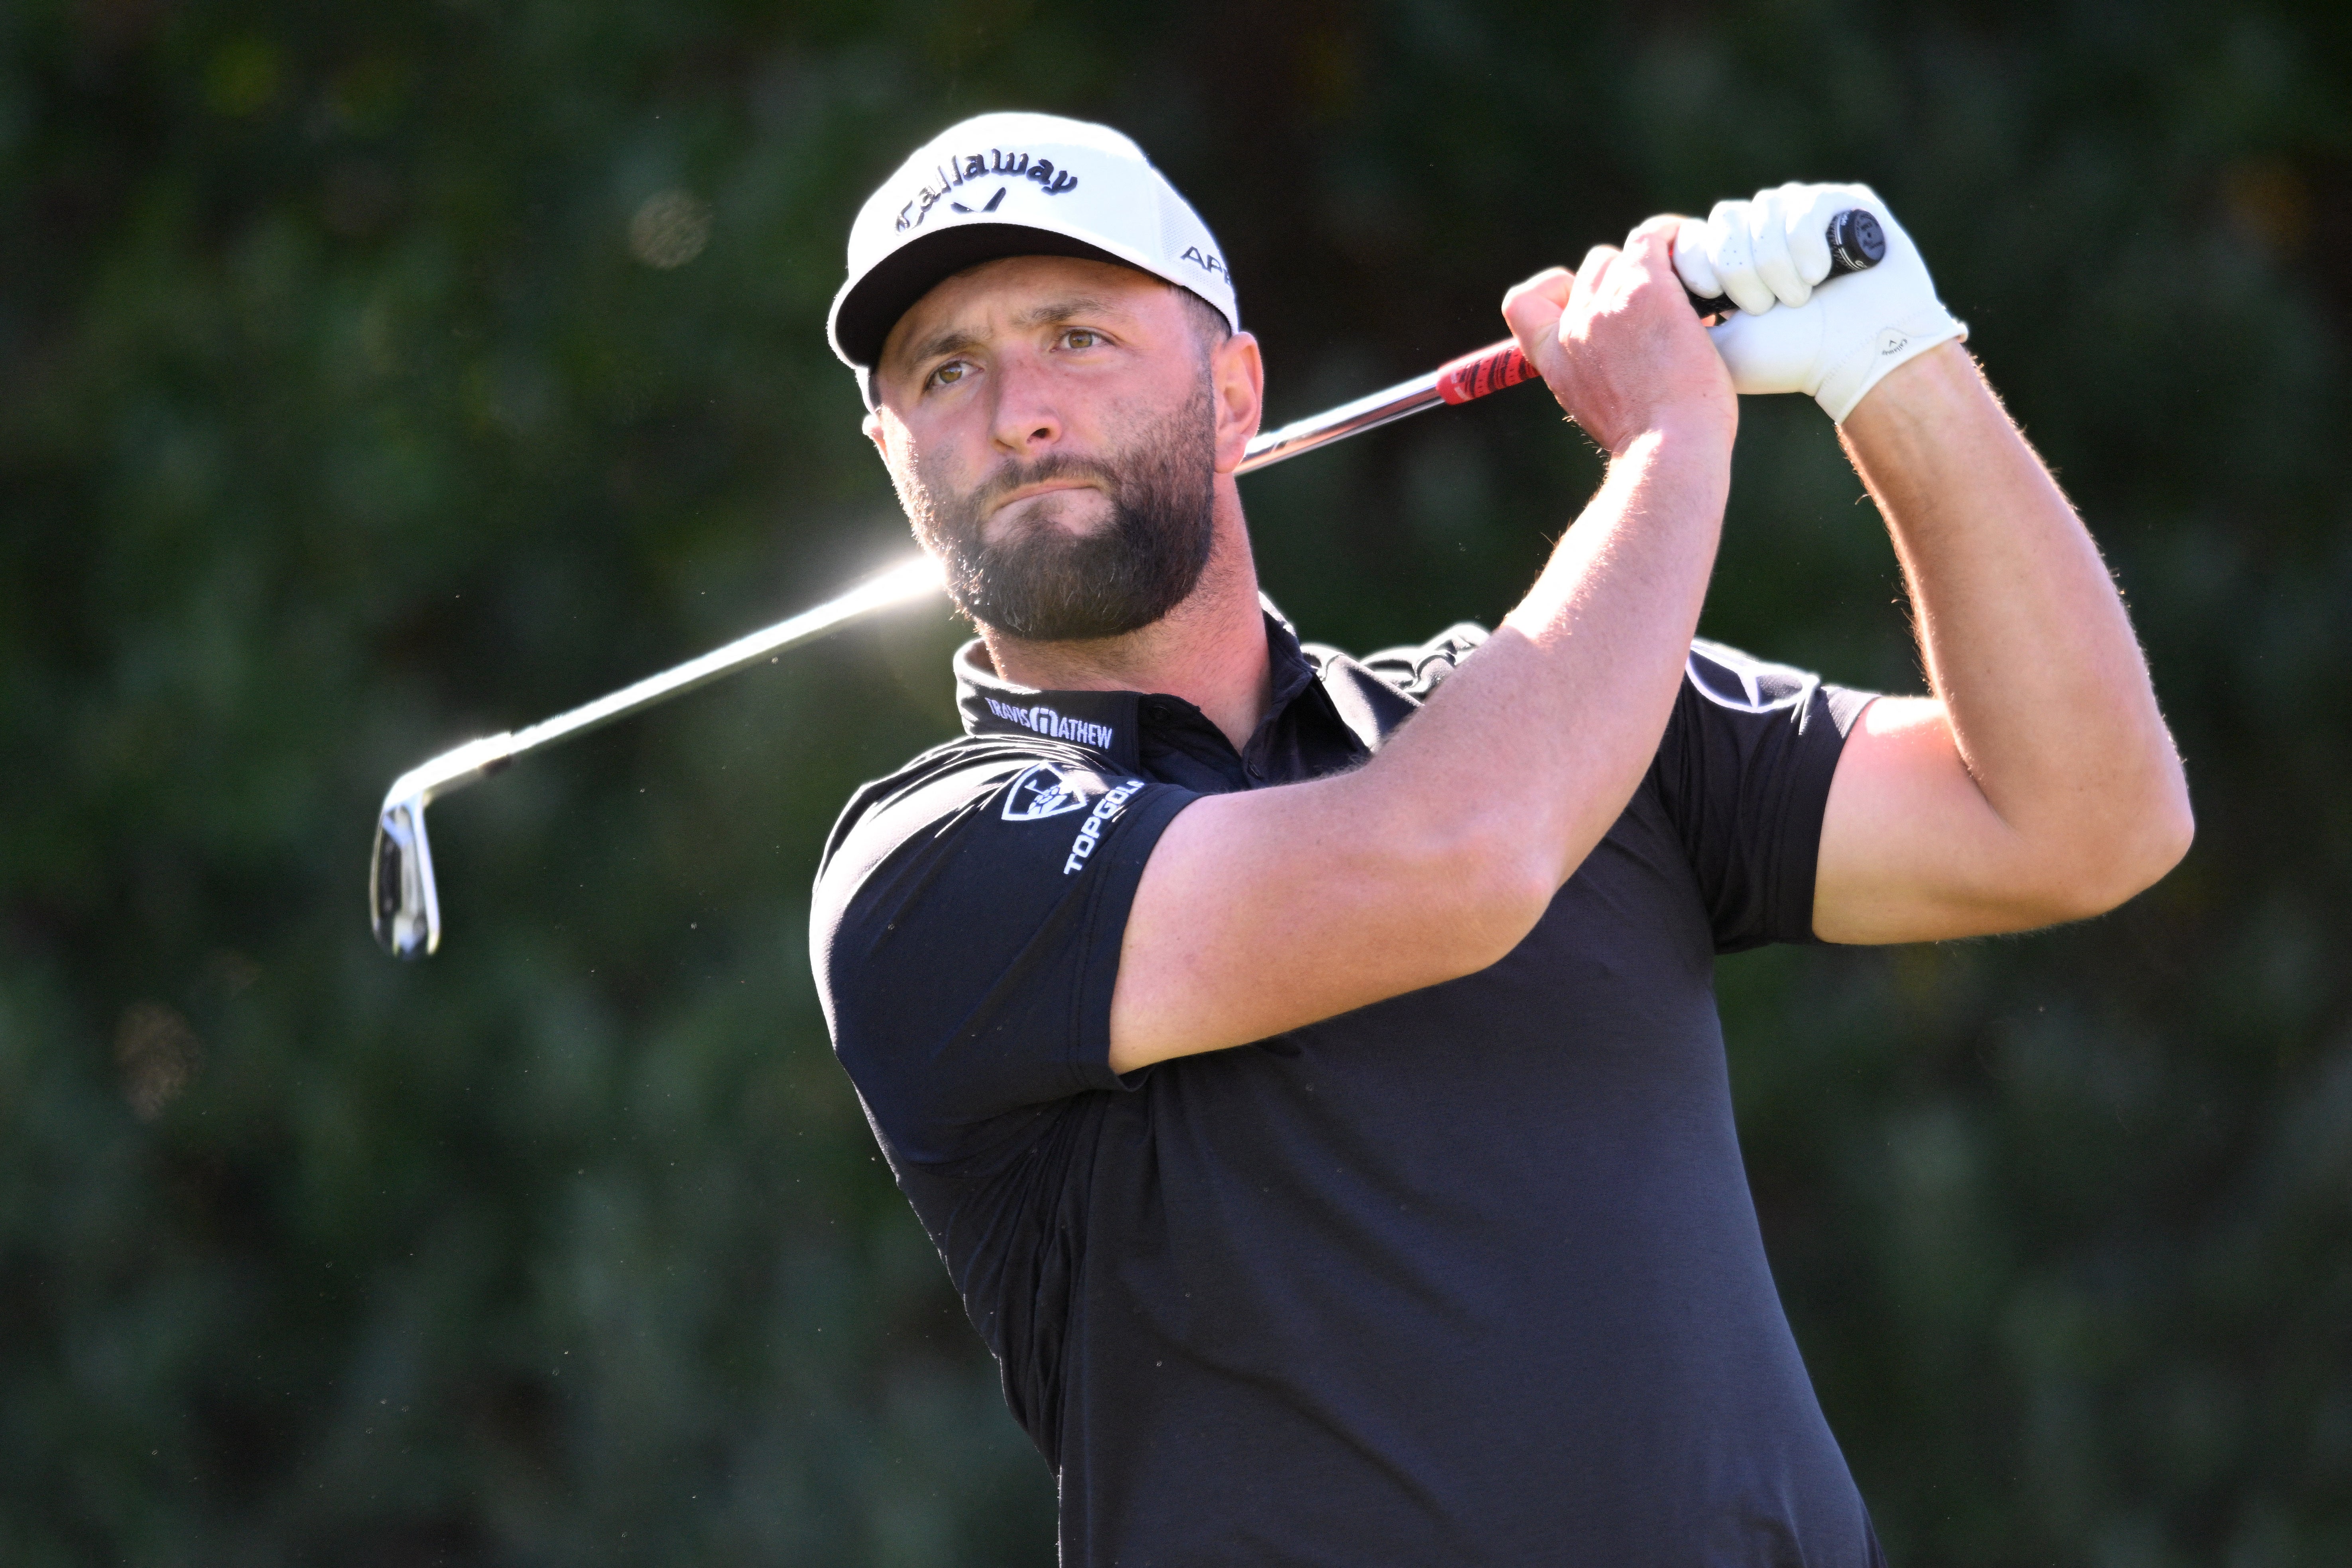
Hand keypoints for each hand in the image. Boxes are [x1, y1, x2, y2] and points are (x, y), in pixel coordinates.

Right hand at [1502, 218, 1734, 455]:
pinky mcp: (1646, 290)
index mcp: (1553, 357)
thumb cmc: (1650, 443)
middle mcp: (1574, 325)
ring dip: (1657, 265)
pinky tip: (1696, 254)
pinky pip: (1653, 238)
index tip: (1584, 301)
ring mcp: (1607, 304)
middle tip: (1664, 308)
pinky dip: (1674, 237)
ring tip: (1691, 290)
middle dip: (1625, 281)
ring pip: (1626, 255)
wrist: (1668, 450)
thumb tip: (1623, 360)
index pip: (1522, 303)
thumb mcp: (1599, 409)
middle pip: (1592, 270)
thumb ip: (1596, 375)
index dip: (1554, 291)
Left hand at [1668, 182, 1965, 422]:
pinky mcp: (1841, 203)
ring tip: (1799, 299)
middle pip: (1724, 220)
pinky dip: (1807, 247)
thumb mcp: (1716, 347)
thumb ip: (1674, 319)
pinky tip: (1823, 275)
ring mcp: (1800, 212)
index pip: (1690, 236)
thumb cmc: (1790, 359)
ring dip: (1776, 265)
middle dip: (1739, 271)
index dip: (1697, 264)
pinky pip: (1804, 204)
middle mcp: (1762, 229)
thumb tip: (1639, 292)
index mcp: (1729, 258)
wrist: (1860, 358)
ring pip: (1762, 212)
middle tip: (1764, 308)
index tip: (1713, 299)